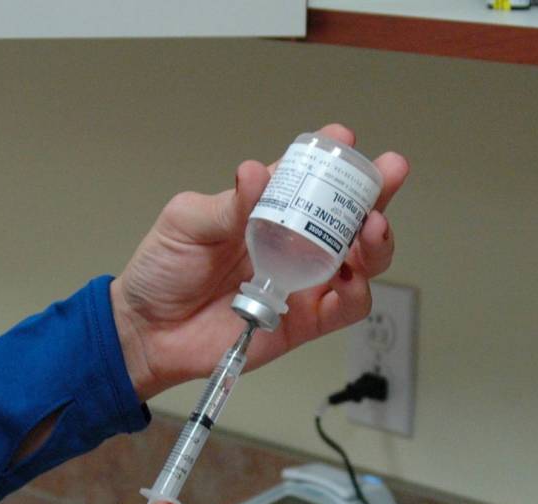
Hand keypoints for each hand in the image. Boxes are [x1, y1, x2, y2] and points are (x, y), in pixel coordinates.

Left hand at [113, 124, 409, 399]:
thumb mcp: (187, 222)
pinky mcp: (304, 322)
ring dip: (376, 243)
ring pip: (362, 262)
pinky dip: (356, 292)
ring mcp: (303, 283)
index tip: (343, 139)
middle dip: (375, 193)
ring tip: (372, 227)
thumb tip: (256, 173)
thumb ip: (227, 204)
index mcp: (268, 211)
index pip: (309, 179)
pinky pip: (344, 309)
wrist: (148, 330)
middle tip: (388, 173)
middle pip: (349, 217)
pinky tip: (351, 277)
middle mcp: (294, 245)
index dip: (331, 158)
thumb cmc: (163, 270)